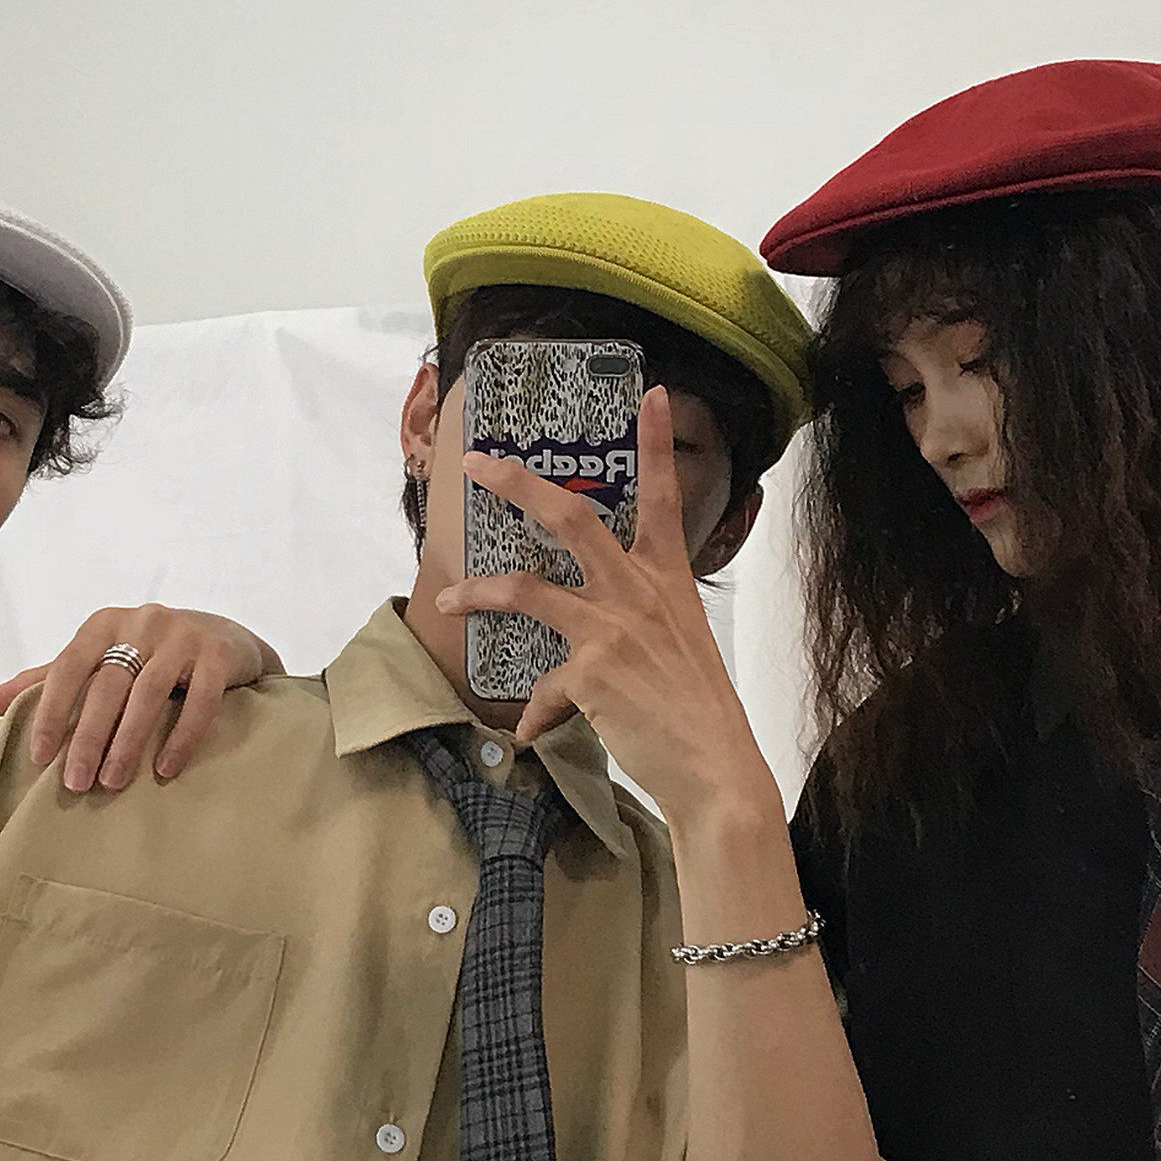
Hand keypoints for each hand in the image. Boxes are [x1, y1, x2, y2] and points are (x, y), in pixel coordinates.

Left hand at [0, 608, 283, 791]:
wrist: (227, 639)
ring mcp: (183, 636)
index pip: (67, 668)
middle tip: (76, 783)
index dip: (51, 712)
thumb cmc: (151, 655)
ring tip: (113, 783)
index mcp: (103, 624)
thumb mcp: (98, 660)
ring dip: (128, 742)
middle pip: (107, 685)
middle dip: (88, 737)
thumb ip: (47, 680)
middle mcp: (141, 623)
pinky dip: (181, 738)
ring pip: (149, 693)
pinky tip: (165, 770)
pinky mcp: (218, 656)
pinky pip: (198, 701)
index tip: (39, 757)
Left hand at [434, 387, 771, 830]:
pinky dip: (535, 713)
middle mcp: (639, 592)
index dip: (657, 443)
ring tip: (445, 598)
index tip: (652, 394)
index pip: (664, 497)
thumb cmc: (698, 710)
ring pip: (527, 588)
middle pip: (572, 518)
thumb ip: (635, 625)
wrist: (714, 766)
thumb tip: (586, 648)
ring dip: (478, 591)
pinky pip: (543, 686)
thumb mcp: (679, 647)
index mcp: (668, 579)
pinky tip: (532, 733)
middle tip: (478, 464)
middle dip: (518, 485)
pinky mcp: (591, 671)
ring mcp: (613, 627)